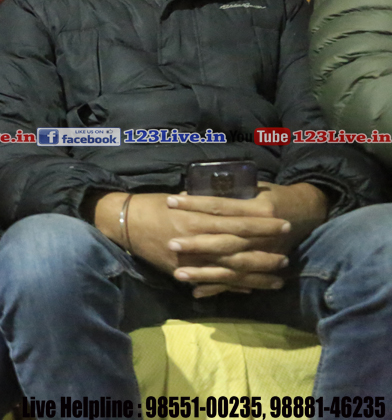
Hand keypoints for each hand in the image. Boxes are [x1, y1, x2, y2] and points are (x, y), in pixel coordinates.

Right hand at [124, 192, 290, 295]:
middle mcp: (197, 239)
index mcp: (199, 217)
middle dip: (265, 252)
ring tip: (278, 277)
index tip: (283, 223)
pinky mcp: (181, 272)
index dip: (262, 224)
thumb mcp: (182, 198)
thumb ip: (206, 203)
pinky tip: (250, 289)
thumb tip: (230, 200)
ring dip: (256, 274)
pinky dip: (232, 286)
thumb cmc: (153, 205)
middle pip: (239, 247)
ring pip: (230, 269)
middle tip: (287, 253)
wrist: (124, 223)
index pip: (238, 221)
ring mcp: (190, 259)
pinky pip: (212, 282)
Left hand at [165, 182, 327, 296]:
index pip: (220, 207)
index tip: (171, 201)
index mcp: (258, 209)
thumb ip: (228, 194)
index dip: (195, 204)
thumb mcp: (253, 189)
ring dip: (203, 272)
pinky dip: (217, 287)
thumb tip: (190, 193)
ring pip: (230, 267)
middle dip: (197, 244)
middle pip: (224, 241)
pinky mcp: (264, 269)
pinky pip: (238, 281)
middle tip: (171, 243)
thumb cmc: (274, 196)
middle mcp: (261, 235)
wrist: (307, 211)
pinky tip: (195, 291)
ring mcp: (263, 254)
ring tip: (178, 273)